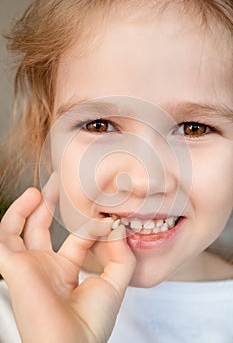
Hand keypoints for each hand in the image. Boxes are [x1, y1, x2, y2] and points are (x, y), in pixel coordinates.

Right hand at [0, 174, 135, 342]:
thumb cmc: (91, 325)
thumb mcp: (115, 283)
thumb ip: (121, 253)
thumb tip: (117, 226)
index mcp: (66, 272)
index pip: (76, 238)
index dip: (91, 224)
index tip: (107, 214)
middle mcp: (45, 266)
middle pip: (43, 229)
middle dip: (51, 205)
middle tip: (61, 183)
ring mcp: (29, 265)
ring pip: (21, 229)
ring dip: (30, 206)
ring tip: (44, 186)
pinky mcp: (14, 266)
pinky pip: (7, 235)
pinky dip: (15, 214)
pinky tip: (31, 197)